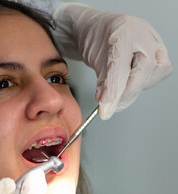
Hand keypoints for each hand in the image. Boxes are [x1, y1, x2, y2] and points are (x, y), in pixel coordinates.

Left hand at [39, 2, 171, 119]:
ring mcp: (155, 42)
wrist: (99, 30)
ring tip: (117, 93)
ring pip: (155, 73)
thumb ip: (102, 83)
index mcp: (124, 31)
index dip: (114, 88)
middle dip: (126, 92)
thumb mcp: (92, 58)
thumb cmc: (95, 38)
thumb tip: (106, 105)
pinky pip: (159, 73)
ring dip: (135, 89)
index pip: (121, 64)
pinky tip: (129, 84)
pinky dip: (143, 83)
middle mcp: (144, 35)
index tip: (106, 106)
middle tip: (110, 105)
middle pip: (144, 69)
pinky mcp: (159, 53)